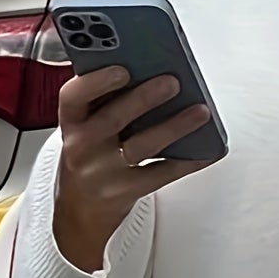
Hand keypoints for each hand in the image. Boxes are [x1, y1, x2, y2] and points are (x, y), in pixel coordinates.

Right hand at [53, 68, 212, 270]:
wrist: (79, 209)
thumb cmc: (88, 155)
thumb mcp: (83, 126)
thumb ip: (104, 100)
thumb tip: (149, 69)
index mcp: (71, 121)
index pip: (74, 96)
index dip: (97, 82)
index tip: (122, 69)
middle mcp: (82, 147)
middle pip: (113, 119)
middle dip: (144, 98)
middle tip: (173, 82)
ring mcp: (103, 172)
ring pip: (141, 146)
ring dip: (174, 127)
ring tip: (200, 112)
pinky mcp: (125, 192)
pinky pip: (161, 174)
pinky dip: (187, 162)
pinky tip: (206, 150)